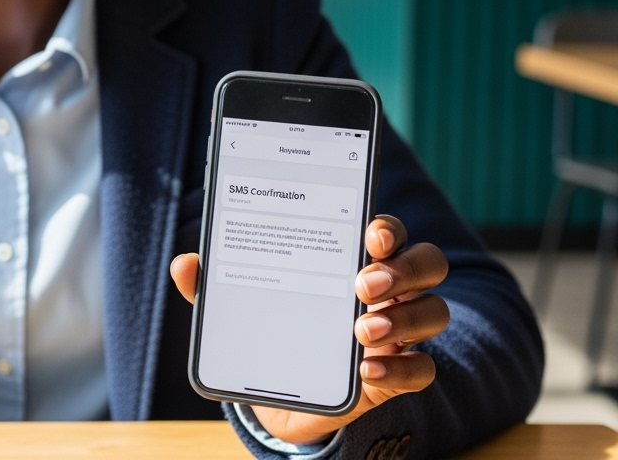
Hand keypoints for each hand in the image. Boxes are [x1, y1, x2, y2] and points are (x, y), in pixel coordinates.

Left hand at [170, 214, 448, 444]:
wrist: (279, 391)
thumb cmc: (270, 326)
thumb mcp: (240, 304)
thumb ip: (214, 284)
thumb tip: (184, 263)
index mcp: (351, 258)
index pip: (385, 231)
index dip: (387, 228)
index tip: (368, 235)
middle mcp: (385, 289)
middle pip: (427, 262)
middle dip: (404, 268)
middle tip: (364, 285)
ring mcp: (397, 331)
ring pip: (434, 311)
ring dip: (406, 318)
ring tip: (363, 332)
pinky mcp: (396, 375)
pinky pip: (423, 369)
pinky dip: (402, 369)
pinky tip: (368, 370)